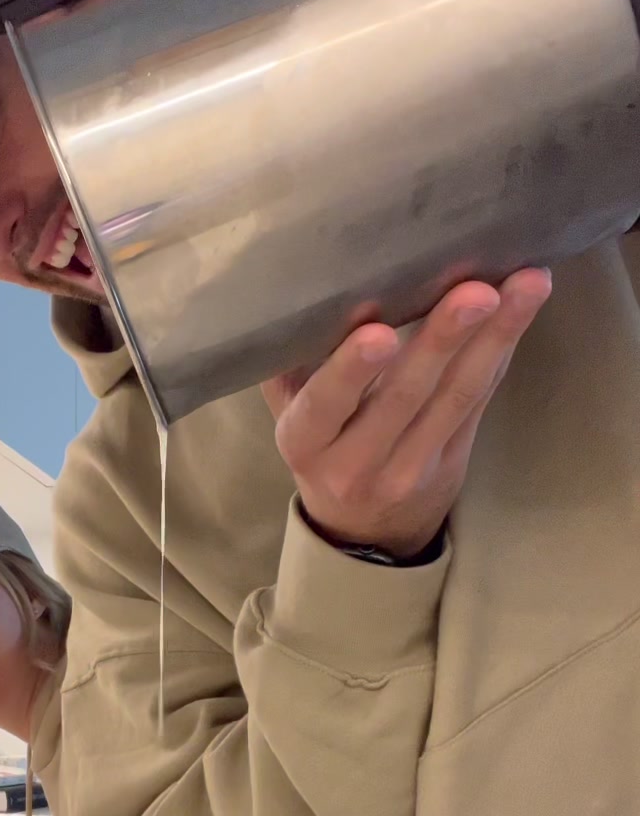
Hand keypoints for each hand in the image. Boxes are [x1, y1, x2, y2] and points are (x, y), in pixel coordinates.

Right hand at [262, 270, 552, 559]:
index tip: (378, 334)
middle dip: (444, 339)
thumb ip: (290, 362)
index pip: (325, 406)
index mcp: (305, 442)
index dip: (350, 371)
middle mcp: (357, 461)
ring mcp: (411, 465)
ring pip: (456, 396)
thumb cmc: (319, 444)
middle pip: (405, 396)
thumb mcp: (287, 412)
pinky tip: (522, 306)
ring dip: (495, 337)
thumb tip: (300, 285)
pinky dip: (502, 349)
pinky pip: (479, 398)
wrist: (362, 530)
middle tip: (477, 292)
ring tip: (526, 285)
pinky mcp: (454, 459)